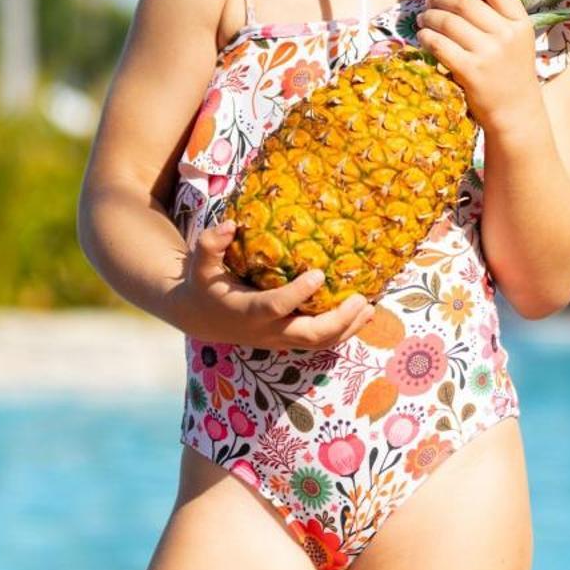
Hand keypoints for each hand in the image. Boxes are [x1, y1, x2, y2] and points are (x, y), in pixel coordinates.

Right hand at [168, 219, 377, 351]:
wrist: (202, 318)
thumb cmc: (206, 285)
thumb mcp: (200, 264)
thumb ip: (210, 244)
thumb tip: (230, 224)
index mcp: (247, 311)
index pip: (276, 306)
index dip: (297, 293)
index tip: (318, 273)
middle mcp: (266, 330)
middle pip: (308, 335)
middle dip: (337, 320)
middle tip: (360, 298)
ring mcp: (279, 339)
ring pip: (318, 344)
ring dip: (347, 329)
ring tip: (369, 307)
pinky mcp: (288, 340)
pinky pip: (320, 343)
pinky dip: (344, 331)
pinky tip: (363, 314)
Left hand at [415, 0, 541, 129]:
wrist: (516, 111)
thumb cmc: (511, 72)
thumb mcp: (517, 40)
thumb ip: (498, 16)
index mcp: (520, 23)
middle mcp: (506, 35)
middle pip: (465, 2)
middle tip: (431, 1)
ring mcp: (488, 53)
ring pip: (448, 22)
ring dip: (429, 16)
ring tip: (423, 19)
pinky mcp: (470, 71)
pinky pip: (439, 44)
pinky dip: (426, 37)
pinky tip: (423, 37)